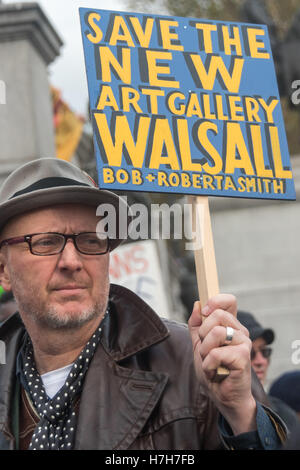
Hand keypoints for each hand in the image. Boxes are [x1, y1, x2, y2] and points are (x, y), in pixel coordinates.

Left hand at [188, 294, 256, 434]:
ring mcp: (244, 343)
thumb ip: (196, 325)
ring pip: (215, 333)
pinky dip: (209, 365)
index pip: (230, 301)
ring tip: (211, 362)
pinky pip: (216, 353)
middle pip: (218, 315)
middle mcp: (240, 331)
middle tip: (206, 350)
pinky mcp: (243, 357)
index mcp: (231, 326)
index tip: (205, 310)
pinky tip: (215, 372)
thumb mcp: (199, 344)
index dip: (216, 301)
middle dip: (203, 334)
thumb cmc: (213, 370)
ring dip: (205, 351)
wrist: (222, 396)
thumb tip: (197, 304)